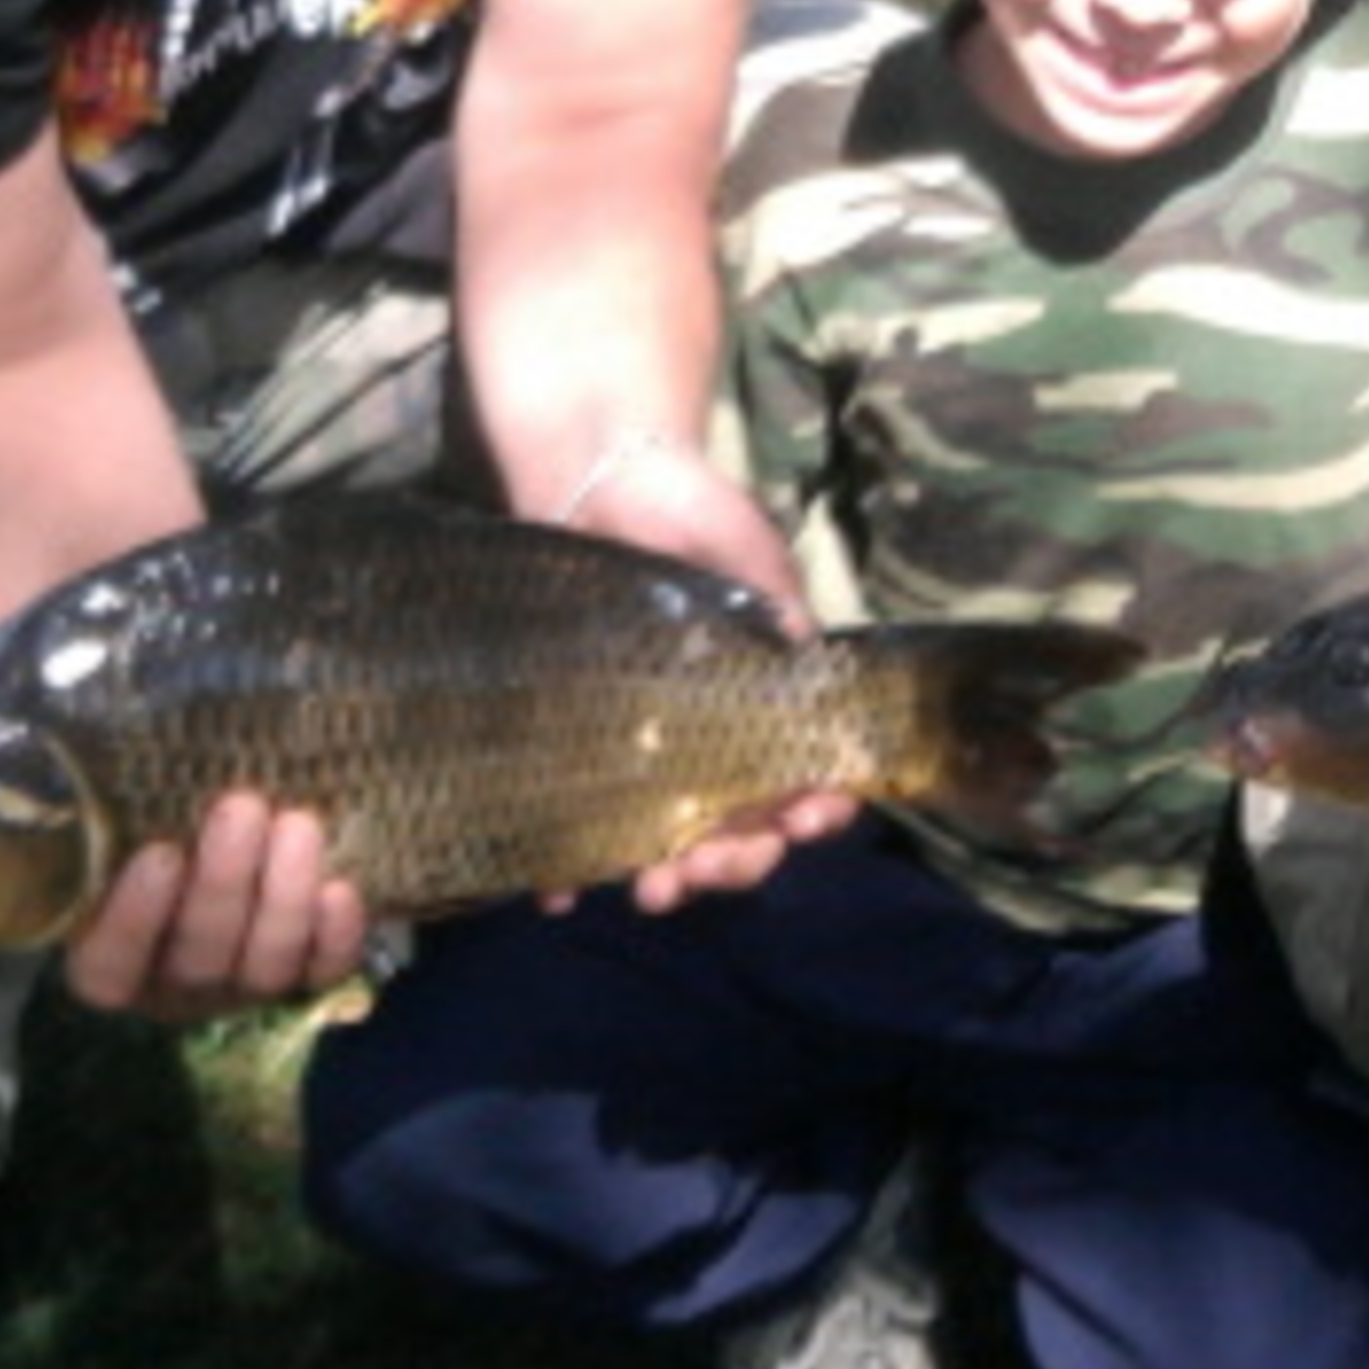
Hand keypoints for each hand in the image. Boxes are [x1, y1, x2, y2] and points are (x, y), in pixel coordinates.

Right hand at [65, 791, 373, 1020]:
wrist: (238, 848)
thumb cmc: (162, 828)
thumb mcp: (126, 823)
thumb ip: (115, 807)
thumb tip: (105, 740)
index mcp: (115, 957)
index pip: (109, 965)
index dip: (133, 919)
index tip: (160, 854)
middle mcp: (176, 983)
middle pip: (198, 957)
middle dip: (223, 882)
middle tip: (241, 807)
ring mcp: (242, 987)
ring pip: (265, 963)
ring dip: (284, 895)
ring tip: (298, 824)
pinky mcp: (302, 979)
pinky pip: (322, 971)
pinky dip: (335, 936)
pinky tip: (341, 889)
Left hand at [524, 440, 858, 911]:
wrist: (592, 473)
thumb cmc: (686, 505)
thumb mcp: (743, 544)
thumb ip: (772, 599)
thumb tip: (798, 649)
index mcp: (762, 699)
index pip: (802, 774)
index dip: (812, 810)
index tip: (802, 820)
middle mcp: (707, 736)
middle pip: (739, 827)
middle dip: (735, 863)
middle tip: (707, 868)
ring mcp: (641, 748)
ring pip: (666, 841)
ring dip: (670, 878)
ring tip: (651, 894)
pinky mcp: (575, 747)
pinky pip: (574, 822)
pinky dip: (569, 869)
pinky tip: (557, 895)